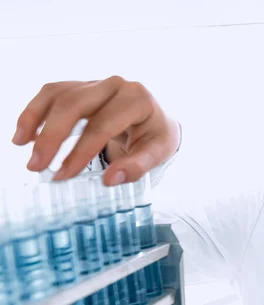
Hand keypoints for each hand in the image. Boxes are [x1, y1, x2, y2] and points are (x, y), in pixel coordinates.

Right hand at [12, 76, 180, 185]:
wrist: (156, 119)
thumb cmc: (156, 135)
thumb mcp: (158, 152)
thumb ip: (138, 166)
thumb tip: (111, 179)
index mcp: (138, 100)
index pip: (103, 125)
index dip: (81, 151)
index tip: (63, 175)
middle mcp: (116, 85)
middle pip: (75, 104)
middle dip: (52, 136)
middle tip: (36, 165)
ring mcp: (97, 83)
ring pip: (59, 95)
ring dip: (36, 120)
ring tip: (22, 146)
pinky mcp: (82, 86)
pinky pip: (53, 92)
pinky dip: (35, 110)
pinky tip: (24, 133)